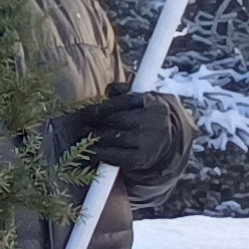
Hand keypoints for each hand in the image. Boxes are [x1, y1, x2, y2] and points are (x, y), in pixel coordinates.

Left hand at [64, 88, 193, 192]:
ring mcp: (149, 141)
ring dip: (96, 137)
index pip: (125, 101)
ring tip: (85, 136)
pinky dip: (101, 154)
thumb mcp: (143, 102)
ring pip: (115, 137)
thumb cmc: (148, 119)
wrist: (168, 144)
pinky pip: (116, 156)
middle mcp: (154, 121)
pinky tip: (92, 152)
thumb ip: (125, 93)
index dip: (104, 106)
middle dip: (96, 122)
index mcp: (154, 104)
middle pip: (117, 119)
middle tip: (80, 124)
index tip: (88, 111)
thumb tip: (109, 89)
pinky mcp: (142, 158)